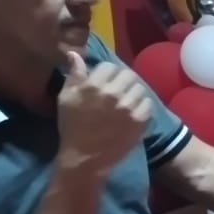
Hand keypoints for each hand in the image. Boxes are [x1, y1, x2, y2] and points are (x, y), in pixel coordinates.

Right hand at [56, 51, 150, 176]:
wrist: (85, 158)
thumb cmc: (72, 127)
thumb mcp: (65, 99)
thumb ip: (74, 75)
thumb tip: (75, 54)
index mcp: (93, 85)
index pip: (109, 66)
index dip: (107, 74)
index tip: (105, 83)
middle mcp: (113, 93)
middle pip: (128, 75)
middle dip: (123, 81)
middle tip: (119, 91)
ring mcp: (129, 107)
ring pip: (140, 88)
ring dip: (133, 93)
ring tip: (127, 102)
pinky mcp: (140, 120)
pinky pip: (148, 104)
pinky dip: (142, 107)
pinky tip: (133, 113)